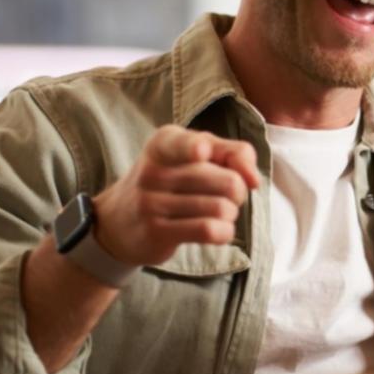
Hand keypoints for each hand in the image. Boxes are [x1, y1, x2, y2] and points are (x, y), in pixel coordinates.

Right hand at [90, 125, 259, 266]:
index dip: (199, 147)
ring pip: (222, 208)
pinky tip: (216, 229)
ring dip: (231, 214)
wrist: (118, 221)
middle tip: (227, 195)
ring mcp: (152, 202)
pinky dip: (224, 232)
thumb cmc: (170, 181)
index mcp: (164, 142)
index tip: (202, 154)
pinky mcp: (156, 231)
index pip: (188, 142)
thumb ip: (233, 152)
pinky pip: (209, 231)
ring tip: (218, 212)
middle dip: (239, 192)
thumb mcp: (195, 154)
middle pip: (229, 181)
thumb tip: (254, 180)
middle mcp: (155, 169)